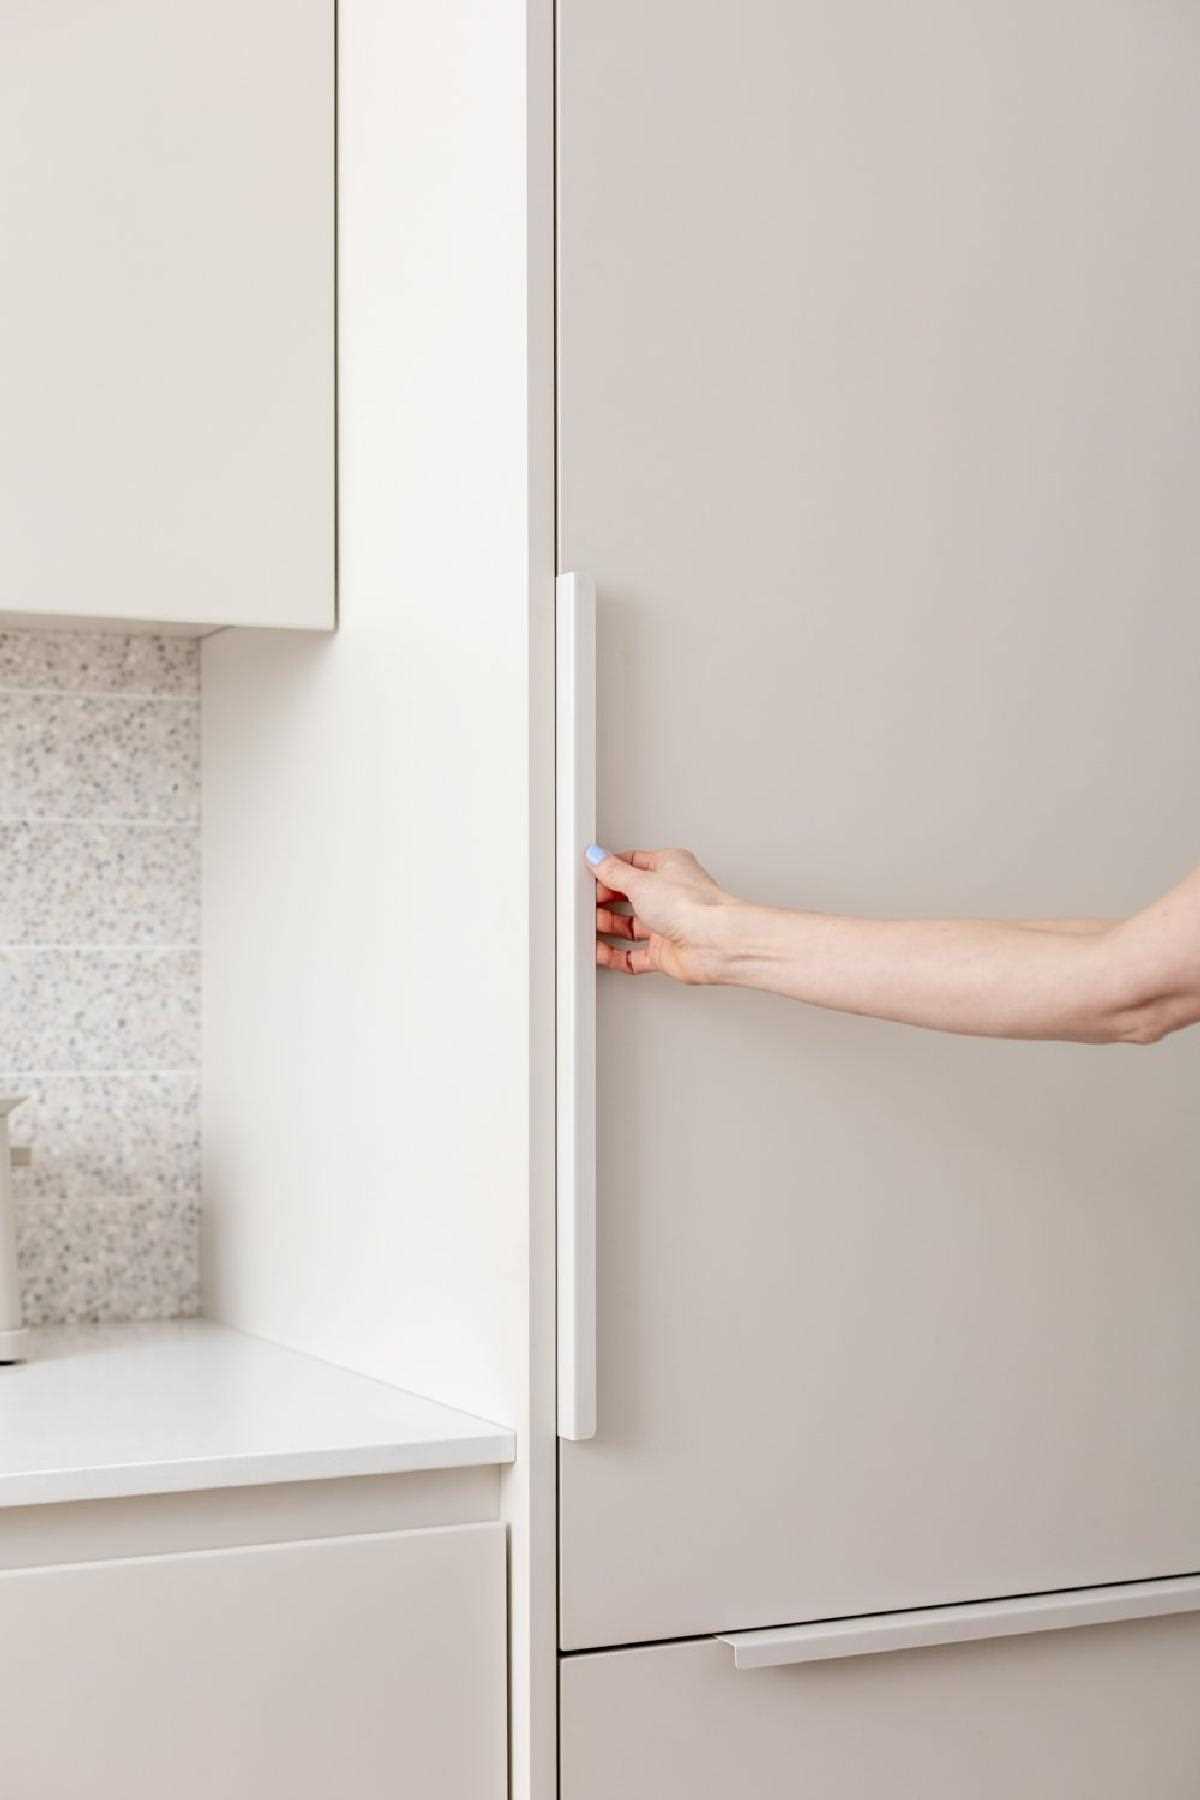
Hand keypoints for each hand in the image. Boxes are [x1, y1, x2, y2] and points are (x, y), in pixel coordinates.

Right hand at [585, 845, 735, 981]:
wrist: (715, 943)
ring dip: (608, 926)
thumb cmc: (692, 906)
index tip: (588, 874)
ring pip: (629, 925)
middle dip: (605, 899)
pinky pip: (633, 955)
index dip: (609, 869)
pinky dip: (615, 955)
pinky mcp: (665, 952)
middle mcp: (670, 895)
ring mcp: (668, 925)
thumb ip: (614, 872)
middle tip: (584, 902)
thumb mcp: (641, 882)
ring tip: (587, 925)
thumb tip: (597, 858)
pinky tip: (600, 952)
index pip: (632, 863)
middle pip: (629, 895)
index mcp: (670, 867)